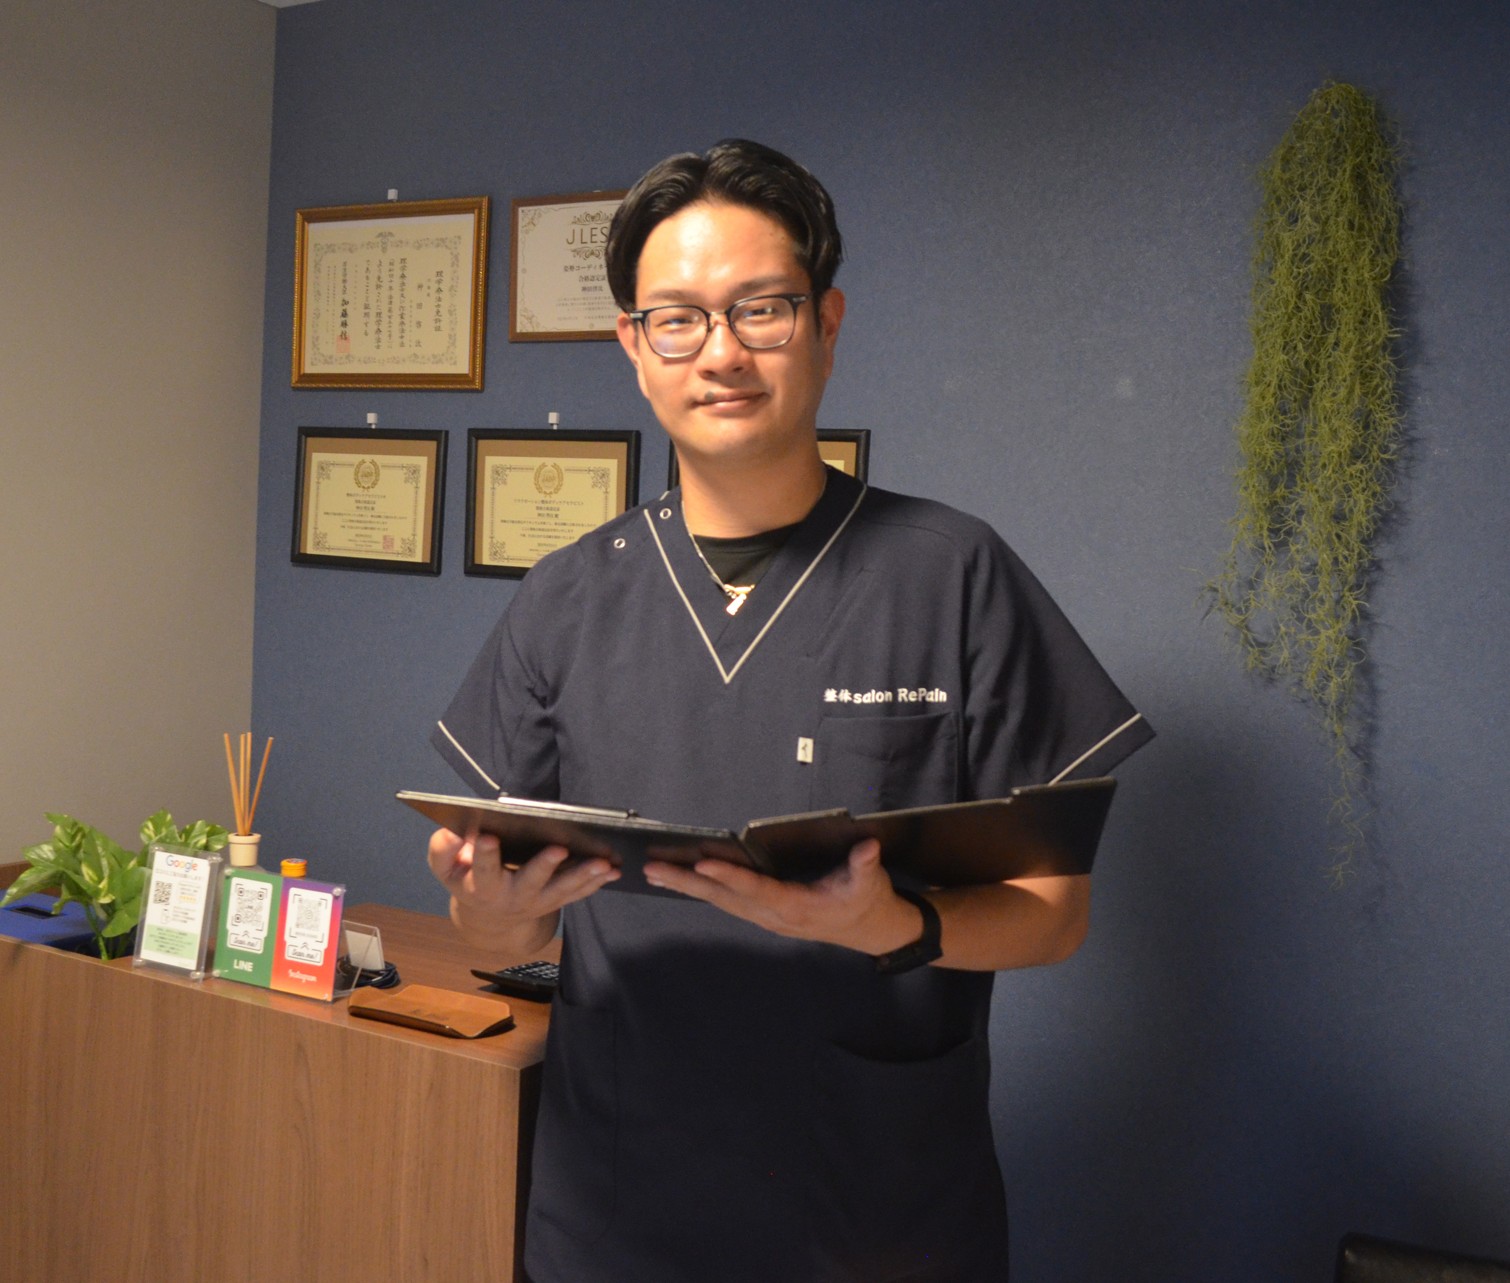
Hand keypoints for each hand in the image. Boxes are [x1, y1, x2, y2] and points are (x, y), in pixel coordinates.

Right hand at [428, 826, 618, 948]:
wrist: (488, 918)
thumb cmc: (467, 879)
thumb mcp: (445, 868)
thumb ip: (443, 851)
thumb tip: (451, 833)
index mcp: (482, 887)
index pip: (482, 870)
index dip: (484, 855)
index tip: (487, 835)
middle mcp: (511, 898)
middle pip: (529, 883)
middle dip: (544, 866)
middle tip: (558, 847)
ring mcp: (536, 902)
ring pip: (561, 891)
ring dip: (583, 876)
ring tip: (603, 862)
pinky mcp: (555, 901)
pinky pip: (577, 894)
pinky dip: (596, 883)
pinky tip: (614, 870)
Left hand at [641, 838, 922, 956]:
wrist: (869, 929)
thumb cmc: (867, 900)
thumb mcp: (872, 883)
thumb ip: (866, 865)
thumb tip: (868, 848)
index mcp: (798, 907)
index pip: (758, 890)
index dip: (730, 878)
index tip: (702, 864)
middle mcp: (775, 916)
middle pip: (726, 899)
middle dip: (688, 883)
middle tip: (653, 868)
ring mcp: (767, 918)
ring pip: (720, 902)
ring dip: (687, 888)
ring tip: (654, 872)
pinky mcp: (764, 915)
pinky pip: (727, 903)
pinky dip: (701, 891)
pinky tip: (681, 880)